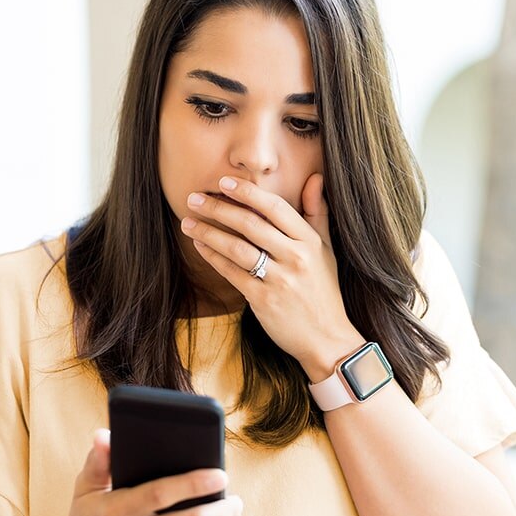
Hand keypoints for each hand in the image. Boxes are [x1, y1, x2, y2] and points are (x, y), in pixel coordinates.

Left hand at [180, 173, 364, 380]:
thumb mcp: (326, 249)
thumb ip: (317, 212)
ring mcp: (279, 279)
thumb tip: (316, 177)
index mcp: (310, 241)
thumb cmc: (324, 290)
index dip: (247, 192)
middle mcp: (296, 257)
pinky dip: (213, 257)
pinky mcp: (263, 300)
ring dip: (208, 232)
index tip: (223, 182)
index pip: (275, 208)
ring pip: (237, 248)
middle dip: (218, 208)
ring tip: (188, 221)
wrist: (327, 338)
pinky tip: (200, 246)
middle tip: (194, 198)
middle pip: (251, 224)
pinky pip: (232, 273)